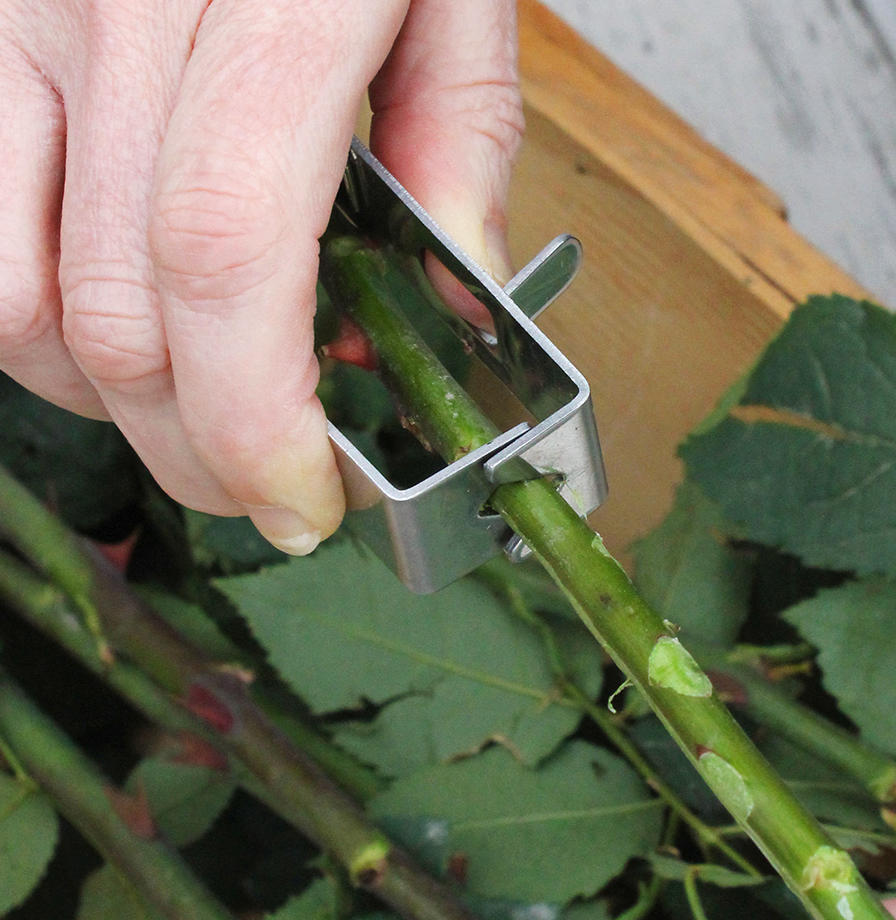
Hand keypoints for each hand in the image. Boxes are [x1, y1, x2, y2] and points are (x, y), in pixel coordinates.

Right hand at [0, 0, 520, 551]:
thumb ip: (457, 146)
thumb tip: (449, 305)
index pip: (227, 261)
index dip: (257, 419)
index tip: (304, 500)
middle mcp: (105, 7)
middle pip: (124, 319)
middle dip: (204, 450)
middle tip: (272, 488)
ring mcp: (11, 19)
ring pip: (21, 306)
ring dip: (118, 408)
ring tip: (204, 420)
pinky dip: (35, 331)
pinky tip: (116, 336)